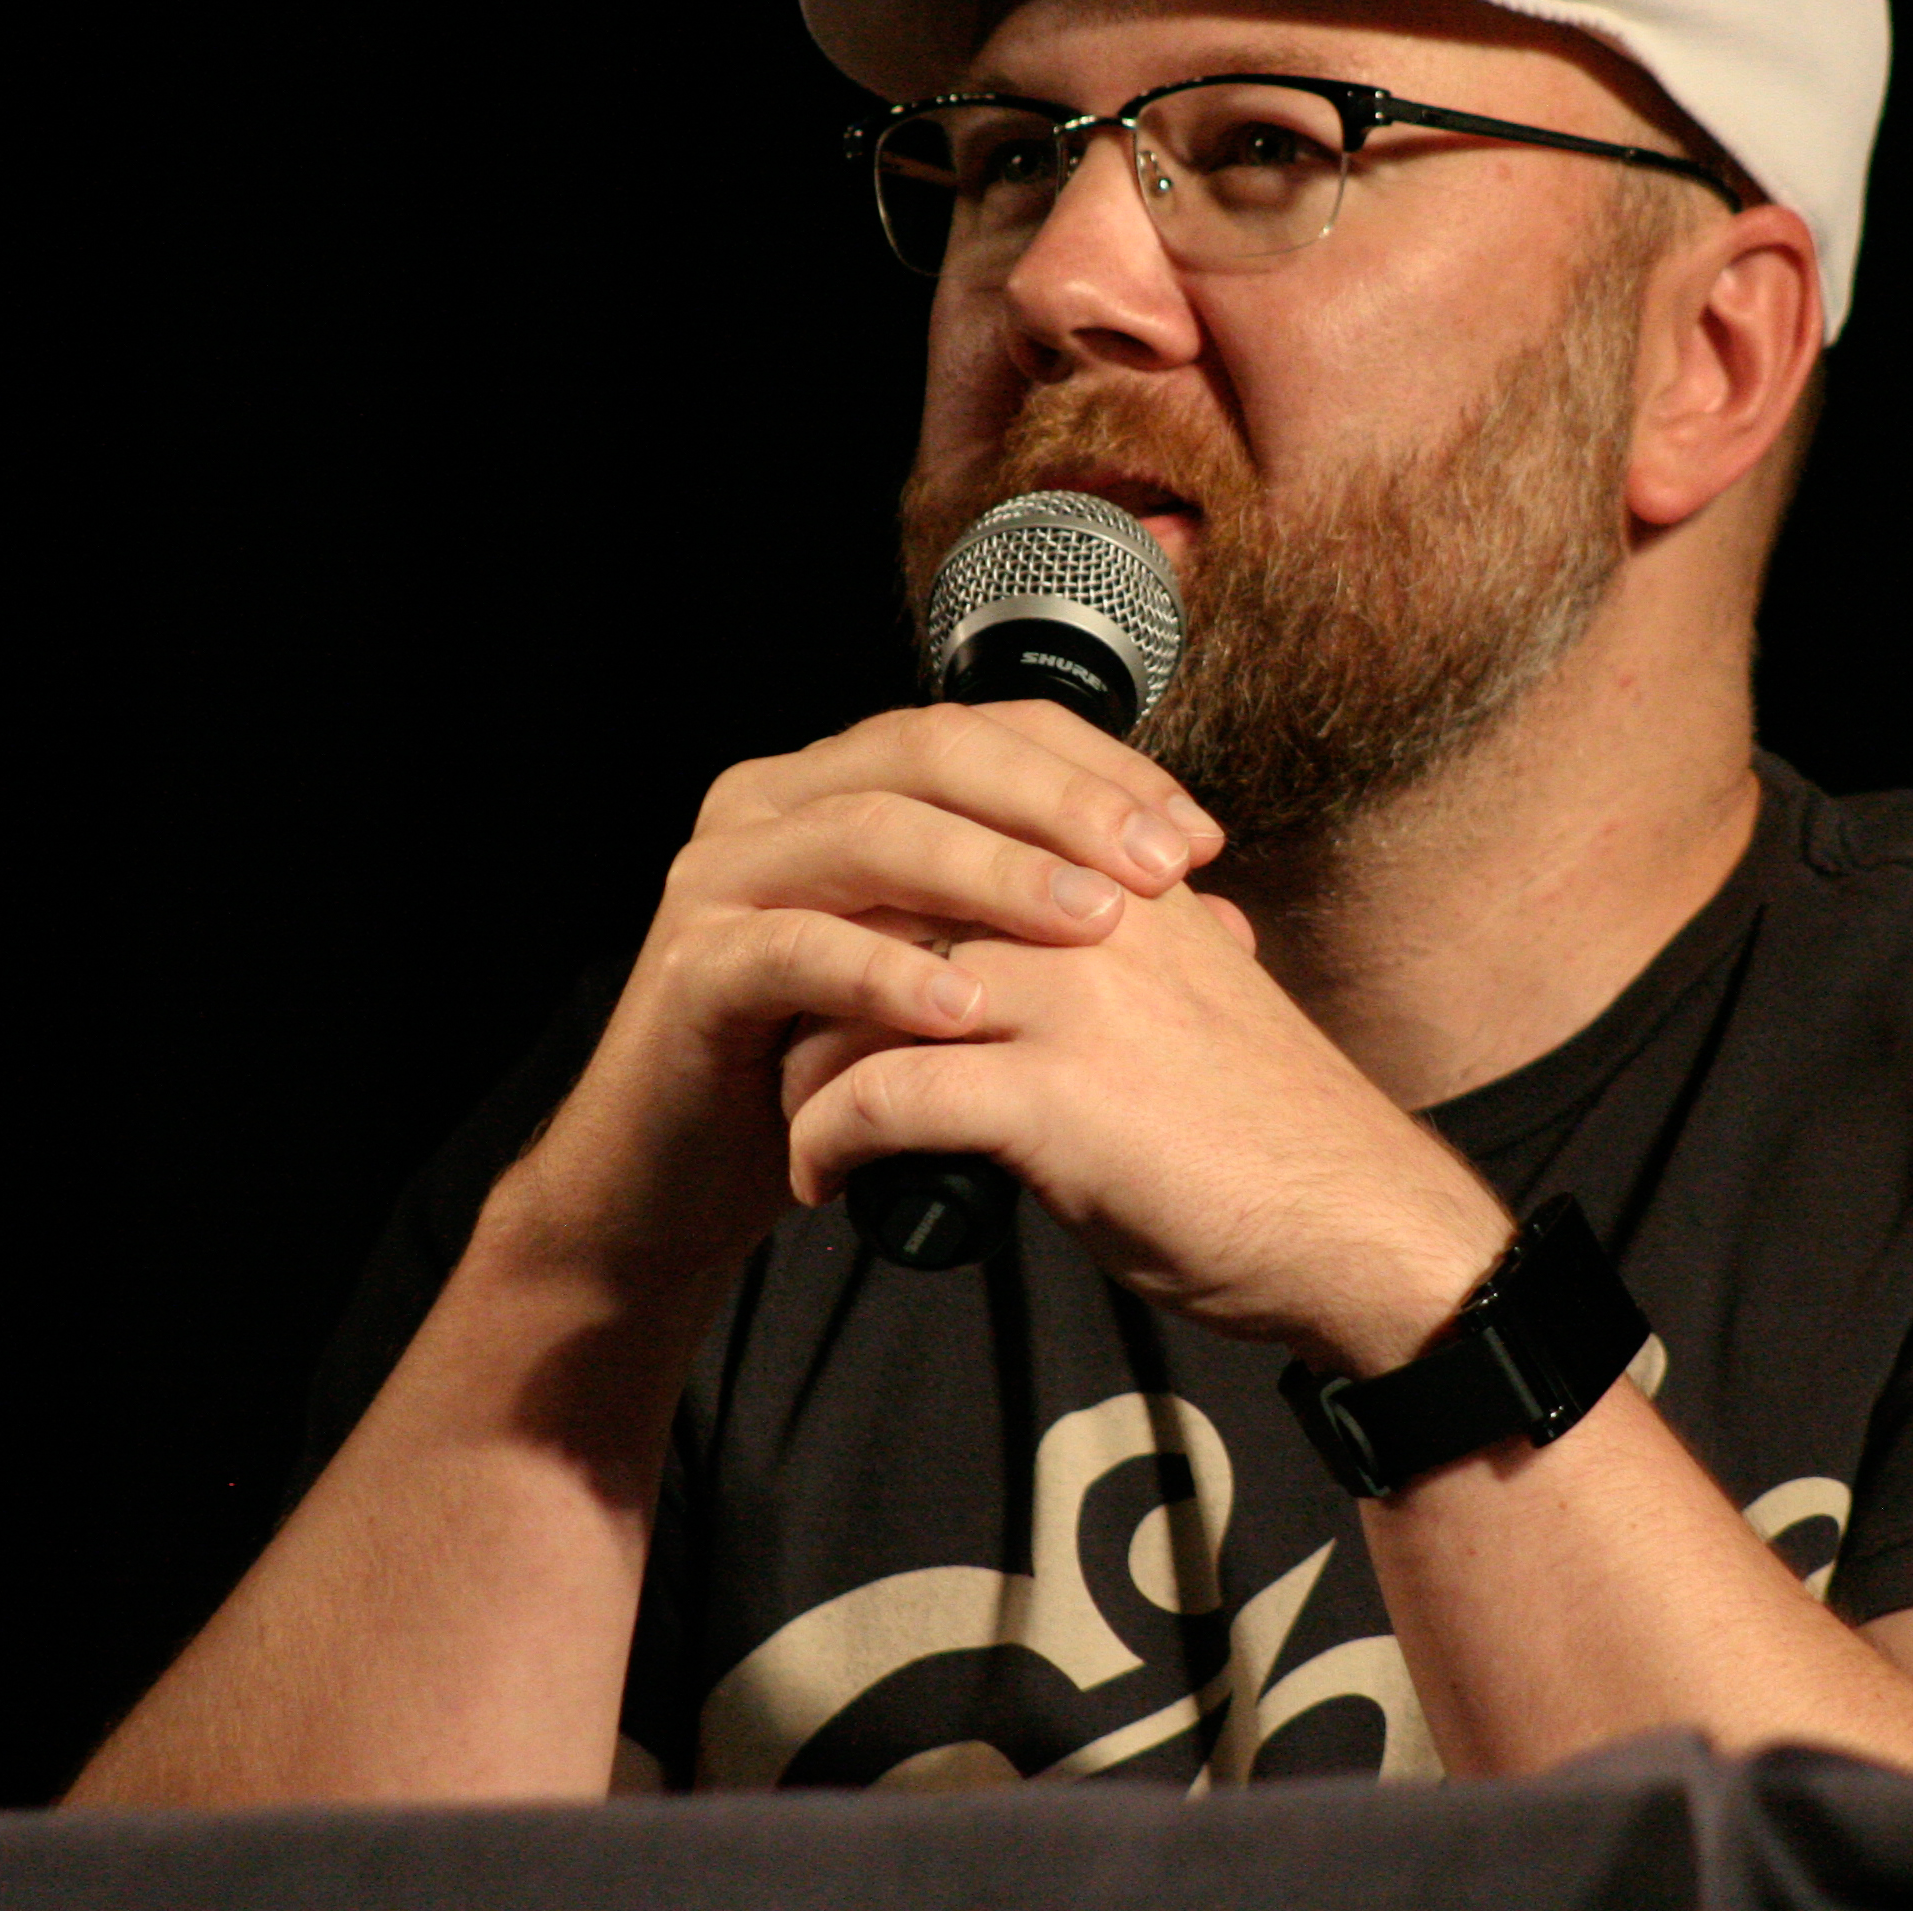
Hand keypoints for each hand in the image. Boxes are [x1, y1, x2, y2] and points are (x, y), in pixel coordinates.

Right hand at [484, 702, 1222, 1281]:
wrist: (687, 1182)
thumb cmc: (841, 1072)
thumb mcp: (968, 982)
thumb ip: (1062, 932)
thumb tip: (1226, 923)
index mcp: (842, 782)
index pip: (986, 730)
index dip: (1099, 768)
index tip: (1196, 837)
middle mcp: (775, 801)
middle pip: (932, 754)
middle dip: (1060, 805)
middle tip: (1160, 866)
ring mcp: (722, 875)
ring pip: (870, 834)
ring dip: (992, 873)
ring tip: (1093, 924)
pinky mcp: (690, 966)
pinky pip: (793, 949)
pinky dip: (884, 972)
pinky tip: (965, 1007)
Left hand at [779, 878, 1512, 1372]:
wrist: (1354, 1223)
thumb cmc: (1273, 1129)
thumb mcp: (1199, 996)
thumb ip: (1132, 948)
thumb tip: (1093, 934)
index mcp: (1123, 879)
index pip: (952, 830)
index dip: (868, 890)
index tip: (825, 951)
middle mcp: (1089, 916)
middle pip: (887, 898)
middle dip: (817, 966)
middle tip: (783, 1034)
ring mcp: (1067, 1001)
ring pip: (862, 989)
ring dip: (804, 1059)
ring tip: (798, 1114)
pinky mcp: (1050, 1098)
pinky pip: (881, 1095)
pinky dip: (826, 1142)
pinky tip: (825, 1182)